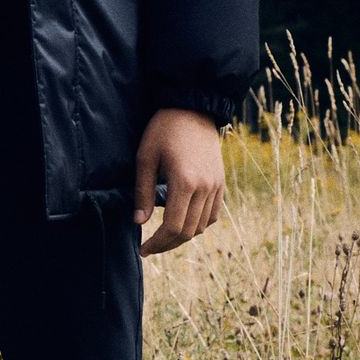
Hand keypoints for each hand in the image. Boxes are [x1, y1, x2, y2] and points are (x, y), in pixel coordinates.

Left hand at [135, 108, 223, 255]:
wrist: (192, 109)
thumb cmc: (163, 131)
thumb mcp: (145, 158)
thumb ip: (142, 192)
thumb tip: (139, 223)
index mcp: (184, 182)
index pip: (173, 227)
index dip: (157, 243)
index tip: (143, 250)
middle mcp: (205, 188)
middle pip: (188, 231)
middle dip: (168, 244)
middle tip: (150, 248)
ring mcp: (216, 186)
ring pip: (202, 226)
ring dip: (183, 236)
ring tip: (163, 237)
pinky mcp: (221, 183)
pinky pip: (213, 215)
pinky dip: (198, 225)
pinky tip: (182, 223)